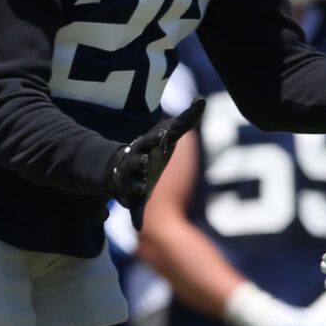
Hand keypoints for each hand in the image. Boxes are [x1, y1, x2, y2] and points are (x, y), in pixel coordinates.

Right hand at [107, 97, 204, 227]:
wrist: (124, 171)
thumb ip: (186, 119)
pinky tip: (138, 226)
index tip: (163, 135)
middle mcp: (135, 164)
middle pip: (136, 161)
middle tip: (146, 162)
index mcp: (144, 147)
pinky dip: (136, 218)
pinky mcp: (132, 202)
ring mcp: (132, 183)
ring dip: (136, 186)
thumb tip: (201, 99)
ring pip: (133, 185)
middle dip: (140, 161)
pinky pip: (134, 211)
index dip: (155, 138)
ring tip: (141, 188)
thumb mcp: (168, 135)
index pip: (149, 140)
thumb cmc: (152, 151)